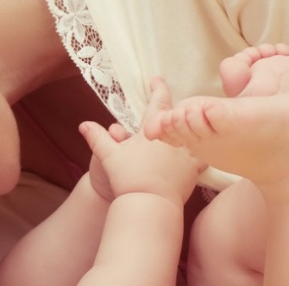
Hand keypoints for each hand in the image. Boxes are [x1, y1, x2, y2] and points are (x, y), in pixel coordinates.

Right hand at [80, 77, 204, 203]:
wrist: (148, 202)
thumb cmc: (127, 177)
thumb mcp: (108, 155)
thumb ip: (97, 137)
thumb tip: (83, 124)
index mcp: (154, 128)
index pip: (158, 101)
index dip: (158, 88)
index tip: (157, 79)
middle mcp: (174, 136)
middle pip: (180, 115)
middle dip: (179, 109)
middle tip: (179, 104)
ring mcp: (187, 151)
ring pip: (194, 133)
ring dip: (193, 128)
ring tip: (194, 126)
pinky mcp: (195, 168)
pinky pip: (203, 155)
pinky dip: (203, 152)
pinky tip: (205, 150)